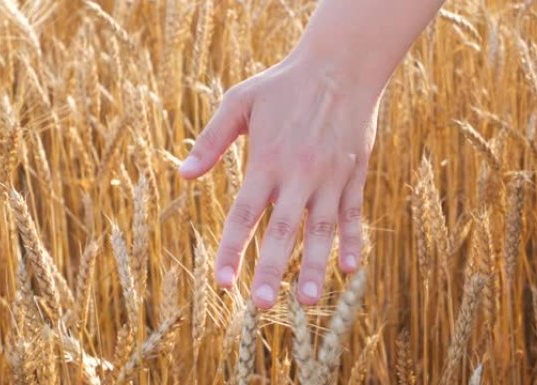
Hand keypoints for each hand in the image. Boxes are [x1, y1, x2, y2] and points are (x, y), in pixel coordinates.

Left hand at [179, 56, 379, 308]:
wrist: (340, 65)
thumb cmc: (284, 84)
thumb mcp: (240, 101)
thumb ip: (211, 140)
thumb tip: (183, 176)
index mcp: (268, 160)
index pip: (245, 213)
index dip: (232, 248)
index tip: (221, 282)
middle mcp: (300, 174)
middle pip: (283, 229)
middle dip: (272, 269)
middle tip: (261, 306)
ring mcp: (330, 176)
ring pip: (321, 229)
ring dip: (314, 265)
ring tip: (306, 301)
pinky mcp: (354, 175)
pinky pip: (353, 213)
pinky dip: (352, 241)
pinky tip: (350, 269)